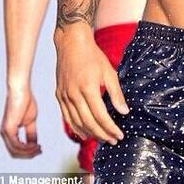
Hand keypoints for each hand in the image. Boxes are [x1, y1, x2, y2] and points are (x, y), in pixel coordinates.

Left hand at [0, 87, 41, 157]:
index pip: (16, 149)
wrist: (20, 90)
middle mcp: (5, 134)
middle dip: (28, 155)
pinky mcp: (8, 129)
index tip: (39, 150)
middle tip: (40, 152)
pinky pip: (16, 145)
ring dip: (28, 152)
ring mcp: (5, 132)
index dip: (27, 152)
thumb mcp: (30, 120)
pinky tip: (35, 145)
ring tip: (39, 149)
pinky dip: (26, 148)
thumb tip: (34, 144)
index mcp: (9, 132)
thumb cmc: (25, 101)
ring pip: (15, 151)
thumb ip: (31, 132)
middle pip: (14, 153)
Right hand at [54, 26, 128, 144]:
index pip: (100, 116)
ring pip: (76, 123)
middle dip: (102, 134)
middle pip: (88, 123)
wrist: (71, 43)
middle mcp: (73, 94)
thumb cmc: (92, 55)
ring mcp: (64, 96)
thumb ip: (116, 93)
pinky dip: (76, 128)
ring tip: (103, 139)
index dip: (110, 128)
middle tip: (113, 140)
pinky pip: (67, 118)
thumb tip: (124, 111)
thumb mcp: (109, 71)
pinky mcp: (59, 96)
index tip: (119, 135)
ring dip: (90, 134)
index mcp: (88, 87)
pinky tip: (85, 133)